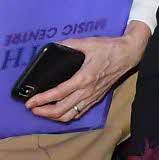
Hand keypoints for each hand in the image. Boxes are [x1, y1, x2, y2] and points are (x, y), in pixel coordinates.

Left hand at [23, 28, 144, 120]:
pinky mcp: (96, 99)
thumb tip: (55, 45)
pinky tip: (59, 112)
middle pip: (61, 110)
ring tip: (42, 112)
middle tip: (32, 108)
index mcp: (83, 78)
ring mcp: (92, 97)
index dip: (41, 100)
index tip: (30, 102)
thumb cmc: (109, 48)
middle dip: (43, 112)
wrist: (128, 55)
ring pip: (69, 116)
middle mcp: (87, 91)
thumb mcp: (88, 42)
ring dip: (53, 117)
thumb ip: (70, 44)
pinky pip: (79, 114)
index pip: (58, 94)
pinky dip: (66, 116)